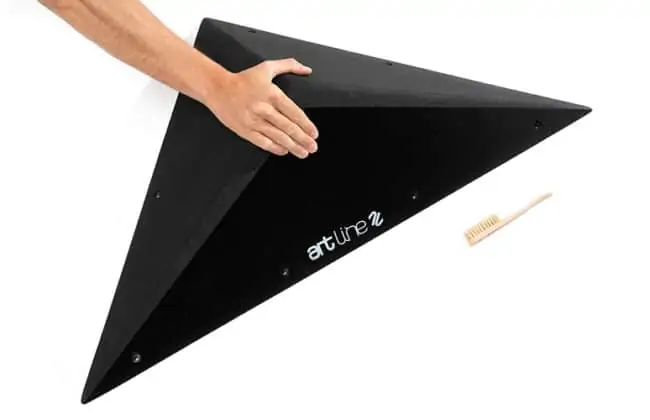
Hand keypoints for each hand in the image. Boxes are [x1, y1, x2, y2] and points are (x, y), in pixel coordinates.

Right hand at [204, 58, 318, 157]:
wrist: (217, 88)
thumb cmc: (242, 79)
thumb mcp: (267, 67)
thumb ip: (289, 65)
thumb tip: (306, 69)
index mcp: (272, 94)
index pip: (294, 113)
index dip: (306, 125)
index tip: (314, 133)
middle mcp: (264, 109)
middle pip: (288, 128)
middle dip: (303, 140)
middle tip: (313, 147)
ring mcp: (254, 121)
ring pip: (278, 137)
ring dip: (293, 147)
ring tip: (303, 153)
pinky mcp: (245, 130)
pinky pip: (263, 142)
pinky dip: (275, 148)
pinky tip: (284, 151)